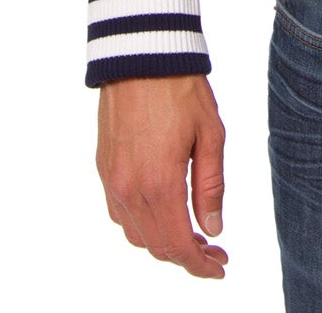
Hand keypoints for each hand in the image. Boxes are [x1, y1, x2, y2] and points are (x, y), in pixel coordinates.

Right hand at [96, 74, 228, 278]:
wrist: (141, 54)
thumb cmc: (181, 89)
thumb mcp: (211, 135)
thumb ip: (211, 187)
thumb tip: (213, 228)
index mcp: (160, 183)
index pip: (178, 245)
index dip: (200, 265)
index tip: (219, 268)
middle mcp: (129, 189)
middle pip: (156, 246)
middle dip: (186, 255)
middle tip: (214, 249)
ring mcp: (112, 180)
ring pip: (135, 234)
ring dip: (163, 241)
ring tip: (192, 232)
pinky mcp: (103, 168)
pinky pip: (120, 213)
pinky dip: (142, 224)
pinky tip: (164, 211)